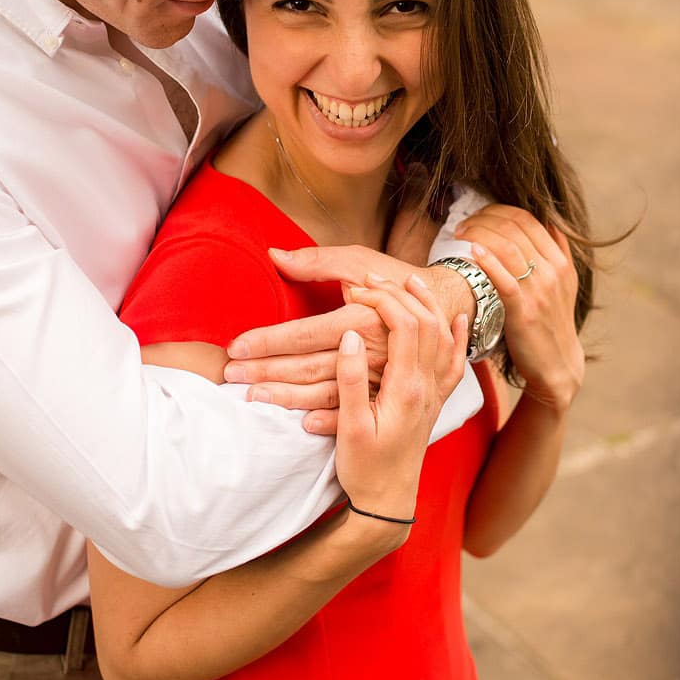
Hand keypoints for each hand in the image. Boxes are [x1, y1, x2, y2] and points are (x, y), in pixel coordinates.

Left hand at [223, 244, 433, 422]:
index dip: (267, 341)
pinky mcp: (387, 392)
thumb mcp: (360, 262)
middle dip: (266, 371)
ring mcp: (380, 377)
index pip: (304, 333)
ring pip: (326, 394)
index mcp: (362, 319)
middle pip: (309, 367)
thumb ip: (317, 262)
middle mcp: (371, 351)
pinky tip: (299, 424)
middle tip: (231, 375)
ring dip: (286, 398)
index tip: (236, 346)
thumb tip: (275, 255)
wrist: (447, 304)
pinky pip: (354, 411)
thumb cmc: (398, 279)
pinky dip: (326, 421)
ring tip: (252, 396)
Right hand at [330, 275, 467, 522]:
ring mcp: (435, 394)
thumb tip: (349, 336)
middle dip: (402, 295)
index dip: (384, 301)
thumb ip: (350, 381)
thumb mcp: (349, 428)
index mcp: (405, 390)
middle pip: (426, 324)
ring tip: (409, 282)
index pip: (405, 328)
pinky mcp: (435, 402)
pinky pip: (456, 363)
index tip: (359, 289)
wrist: (389, 502)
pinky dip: (459, 337)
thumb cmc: (365, 469)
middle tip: (374, 279)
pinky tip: (458, 320)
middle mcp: (427, 387)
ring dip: (428, 306)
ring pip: (443, 337)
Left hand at [458, 205, 583, 410]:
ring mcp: (540, 291)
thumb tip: (550, 222)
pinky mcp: (525, 312)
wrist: (558, 364)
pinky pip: (505, 280)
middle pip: (514, 228)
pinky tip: (472, 253)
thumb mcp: (564, 284)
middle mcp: (553, 271)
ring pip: (508, 247)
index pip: (527, 219)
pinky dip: (488, 262)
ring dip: (479, 235)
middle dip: (483, 219)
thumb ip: (559, 252)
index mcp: (560, 261)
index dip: (497, 211)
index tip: (477, 216)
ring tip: (459, 234)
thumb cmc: (552, 322)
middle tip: (462, 224)